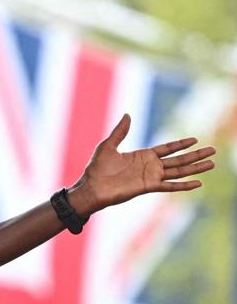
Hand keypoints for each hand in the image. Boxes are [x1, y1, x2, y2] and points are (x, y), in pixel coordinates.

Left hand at [71, 113, 215, 213]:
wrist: (91, 188)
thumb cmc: (96, 169)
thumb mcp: (108, 145)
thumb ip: (120, 131)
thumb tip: (127, 115)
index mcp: (142, 155)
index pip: (167, 148)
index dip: (181, 144)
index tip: (195, 139)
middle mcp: (150, 166)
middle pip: (178, 159)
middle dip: (195, 154)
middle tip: (213, 150)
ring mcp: (151, 177)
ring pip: (178, 171)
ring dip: (195, 167)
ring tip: (211, 163)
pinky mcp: (148, 187)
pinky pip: (170, 185)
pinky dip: (183, 185)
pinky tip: (198, 183)